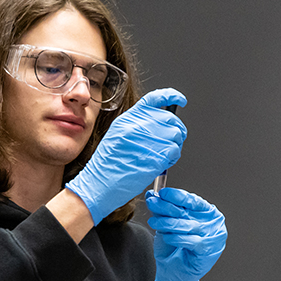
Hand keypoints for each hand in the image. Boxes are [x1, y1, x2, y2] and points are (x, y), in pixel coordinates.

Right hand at [66, 88, 186, 224]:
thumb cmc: (107, 166)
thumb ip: (136, 126)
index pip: (154, 99)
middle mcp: (137, 126)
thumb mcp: (116, 137)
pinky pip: (175, 150)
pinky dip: (173, 158)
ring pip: (176, 135)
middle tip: (172, 140)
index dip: (171, 96)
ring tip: (162, 155)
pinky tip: (162, 163)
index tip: (180, 99)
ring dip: (174, 145)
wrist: (100, 184)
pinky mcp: (156, 156)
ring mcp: (147, 140)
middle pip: (169, 118)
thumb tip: (159, 124)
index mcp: (127, 119)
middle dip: (176, 129)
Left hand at [146, 187, 226, 280]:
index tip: (161, 193)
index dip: (177, 195)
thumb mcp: (166, 226)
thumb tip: (152, 194)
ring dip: (168, 222)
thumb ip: (162, 210)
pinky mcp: (209, 251)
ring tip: (154, 222)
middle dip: (167, 206)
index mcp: (206, 212)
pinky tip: (167, 236)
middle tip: (152, 202)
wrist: (174, 274)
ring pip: (188, 225)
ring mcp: (213, 237)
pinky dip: (177, 238)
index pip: (192, 200)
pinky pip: (191, 241)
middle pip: (188, 212)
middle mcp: (213, 223)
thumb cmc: (174, 248)